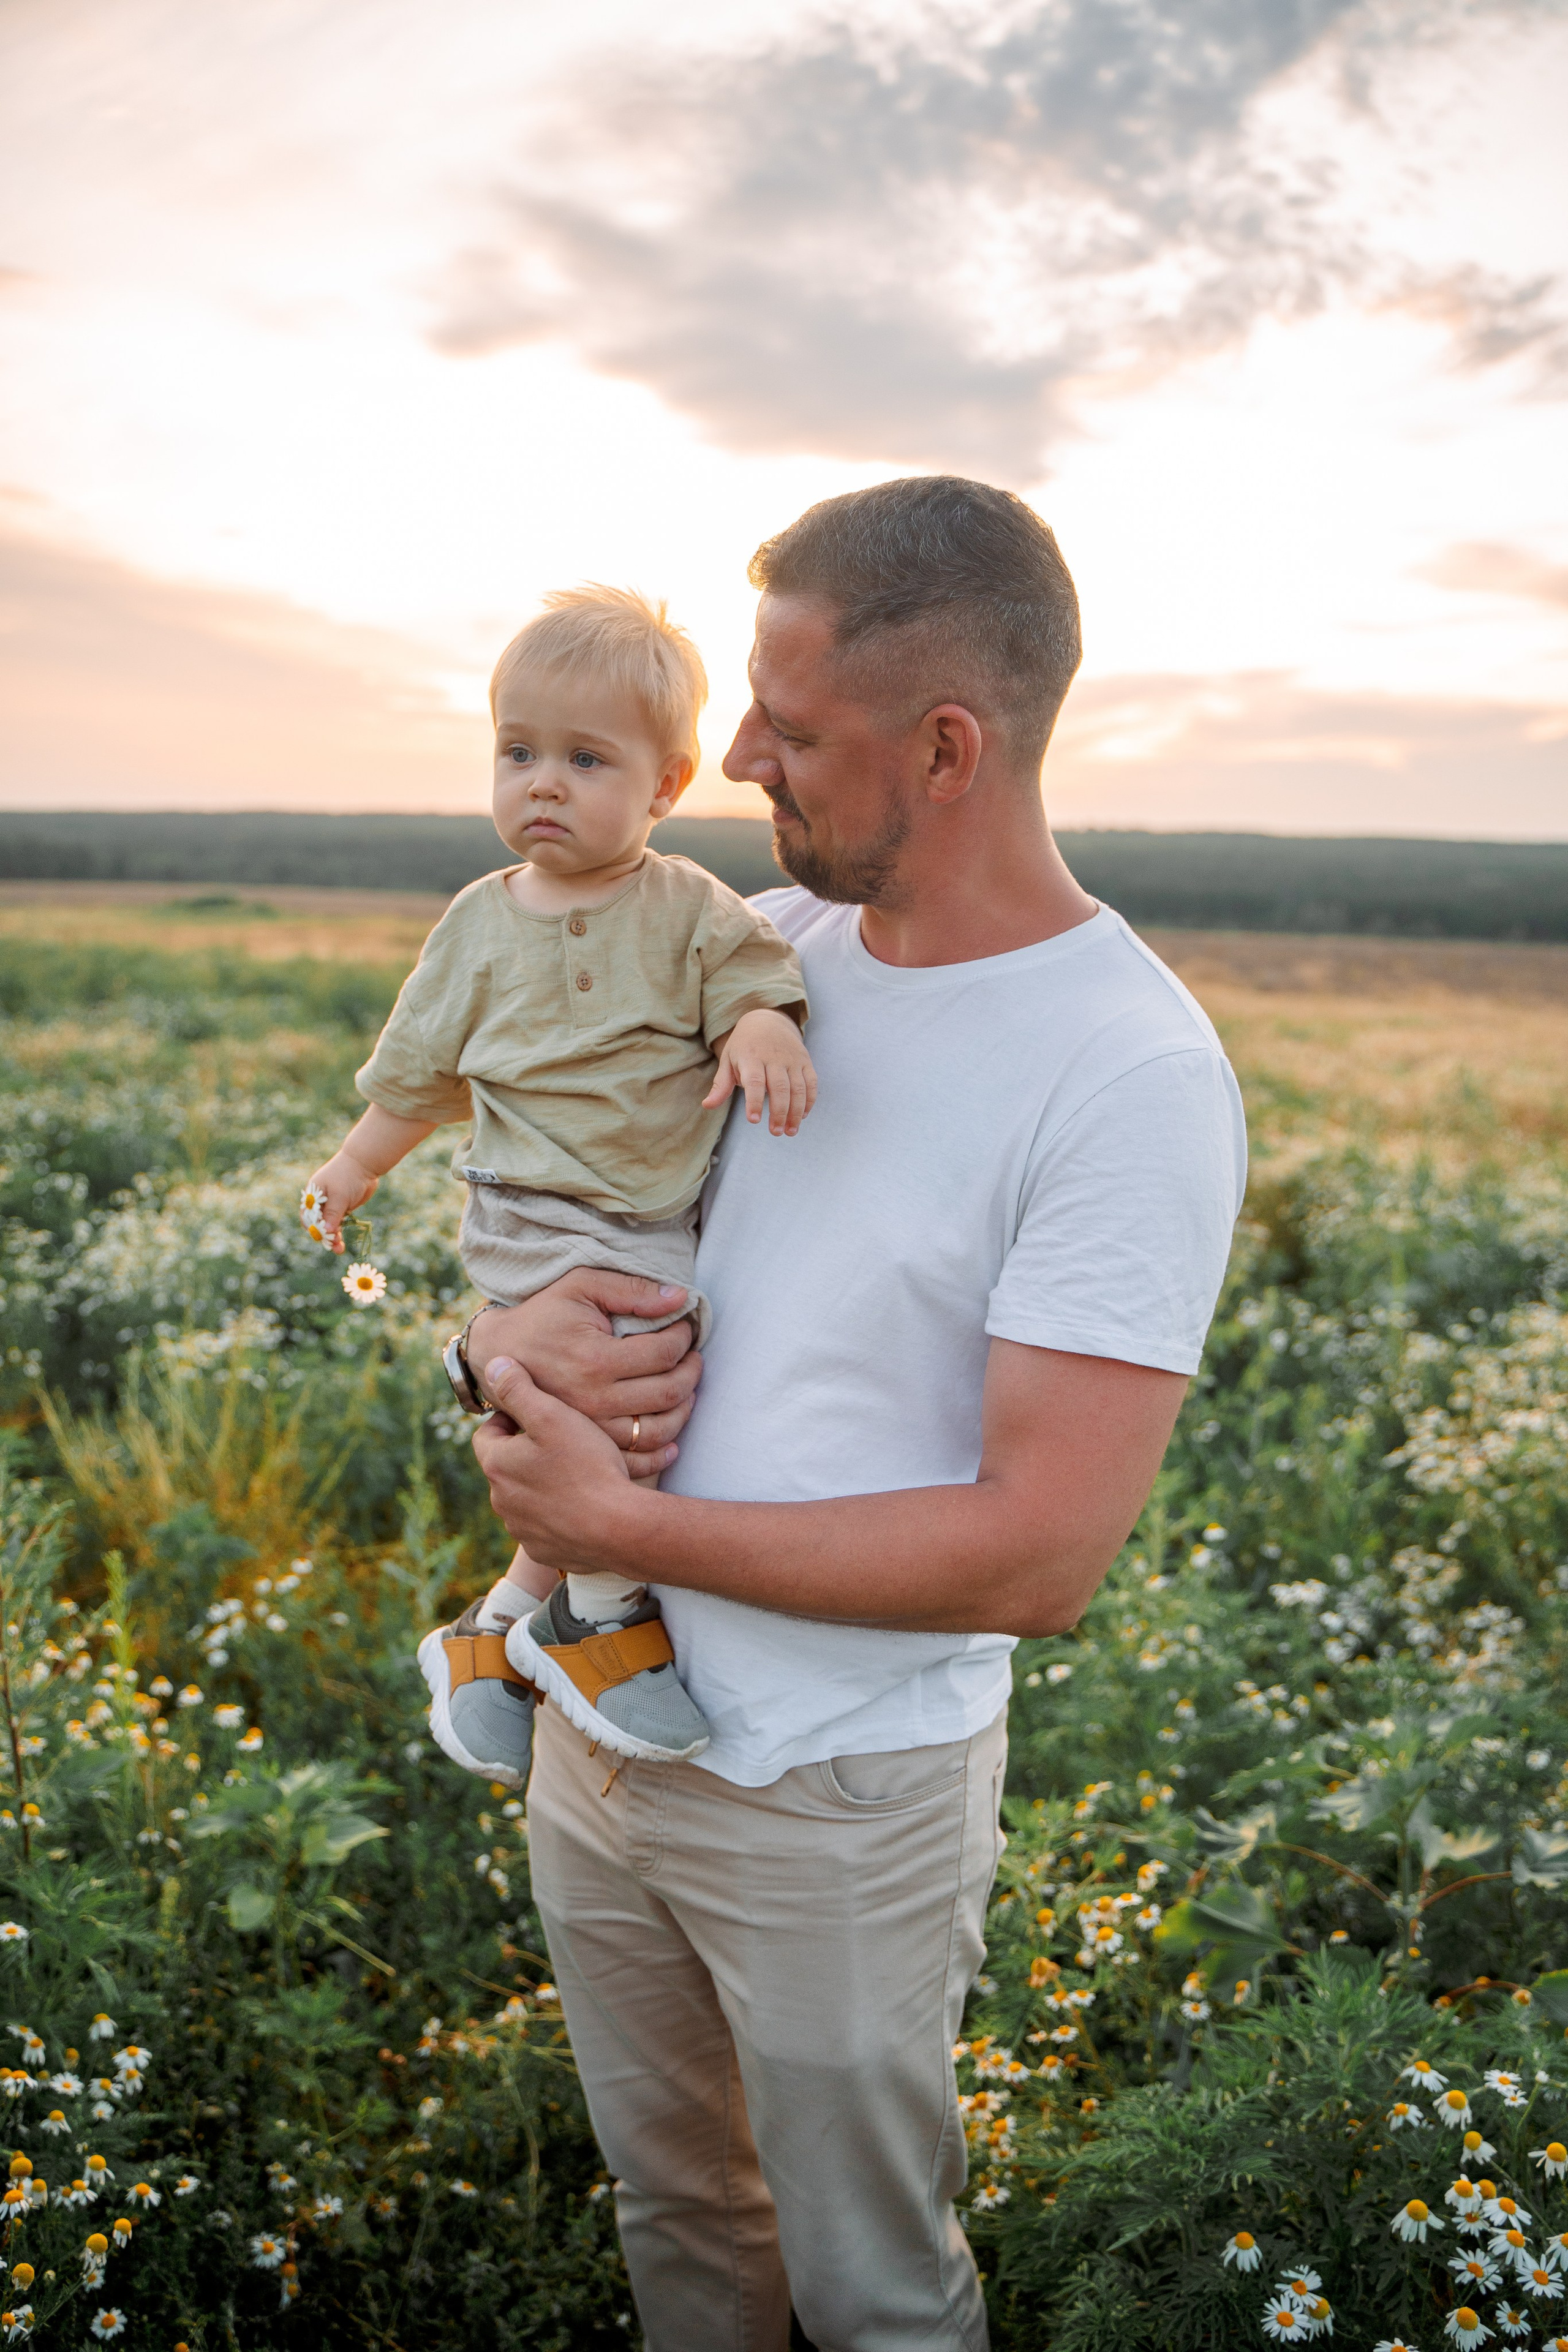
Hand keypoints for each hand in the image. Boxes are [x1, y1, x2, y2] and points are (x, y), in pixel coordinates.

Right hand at [305, 1149, 379, 1253]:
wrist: (366, 1164)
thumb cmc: (348, 1176)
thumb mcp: (340, 1195)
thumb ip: (333, 1213)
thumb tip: (327, 1231)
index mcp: (313, 1194)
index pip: (307, 1215)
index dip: (313, 1228)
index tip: (322, 1237)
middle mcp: (320, 1200)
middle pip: (317, 1222)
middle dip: (323, 1235)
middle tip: (333, 1246)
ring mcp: (331, 1204)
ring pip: (328, 1225)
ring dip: (332, 1237)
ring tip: (339, 1249)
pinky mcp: (342, 1207)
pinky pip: (338, 1223)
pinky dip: (339, 1232)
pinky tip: (341, 1243)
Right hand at [464, 1267, 699, 1478]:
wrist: (499, 1354)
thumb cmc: (544, 1315)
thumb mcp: (581, 1286)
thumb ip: (631, 1289)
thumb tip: (680, 1297)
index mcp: (595, 1359)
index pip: (664, 1353)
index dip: (684, 1338)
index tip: (686, 1328)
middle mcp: (594, 1399)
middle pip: (668, 1392)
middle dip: (691, 1371)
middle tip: (693, 1357)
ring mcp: (590, 1428)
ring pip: (658, 1430)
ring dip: (684, 1410)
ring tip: (686, 1389)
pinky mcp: (585, 1446)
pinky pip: (635, 1459)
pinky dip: (662, 1452)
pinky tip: (674, 1436)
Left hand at [471, 1356, 646, 1570]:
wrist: (619, 1528)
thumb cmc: (588, 1466)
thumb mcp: (553, 1415)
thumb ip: (520, 1388)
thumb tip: (493, 1365)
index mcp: (497, 1465)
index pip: (487, 1434)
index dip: (510, 1419)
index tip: (535, 1414)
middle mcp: (501, 1501)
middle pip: (506, 1466)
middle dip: (527, 1452)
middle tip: (561, 1440)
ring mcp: (521, 1530)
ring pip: (525, 1497)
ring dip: (542, 1484)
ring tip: (577, 1472)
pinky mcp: (543, 1551)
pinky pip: (544, 1526)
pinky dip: (557, 1514)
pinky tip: (584, 1503)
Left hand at [703, 1008, 816, 1135]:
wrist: (767, 1020)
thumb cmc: (743, 1046)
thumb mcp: (728, 1060)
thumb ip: (720, 1085)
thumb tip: (707, 1105)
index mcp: (751, 1057)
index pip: (755, 1082)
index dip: (754, 1101)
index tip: (754, 1120)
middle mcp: (774, 1058)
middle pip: (780, 1088)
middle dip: (779, 1113)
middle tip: (775, 1132)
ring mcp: (792, 1059)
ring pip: (799, 1088)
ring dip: (796, 1112)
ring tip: (790, 1131)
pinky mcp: (805, 1061)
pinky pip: (811, 1083)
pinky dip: (809, 1101)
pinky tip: (802, 1116)